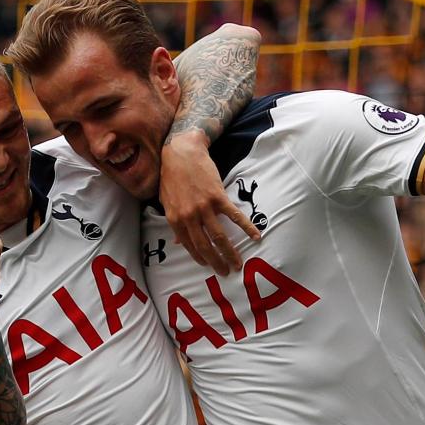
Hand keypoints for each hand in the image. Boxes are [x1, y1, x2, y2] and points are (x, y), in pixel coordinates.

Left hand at [160, 131, 260, 274]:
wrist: (182, 152)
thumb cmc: (172, 176)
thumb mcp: (167, 201)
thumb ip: (175, 222)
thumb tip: (178, 242)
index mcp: (176, 219)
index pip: (190, 246)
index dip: (200, 258)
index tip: (209, 265)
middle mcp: (189, 216)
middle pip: (206, 246)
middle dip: (217, 262)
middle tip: (226, 272)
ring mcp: (204, 207)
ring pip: (219, 237)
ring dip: (230, 253)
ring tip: (238, 264)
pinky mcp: (218, 197)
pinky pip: (234, 216)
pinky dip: (247, 227)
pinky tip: (256, 236)